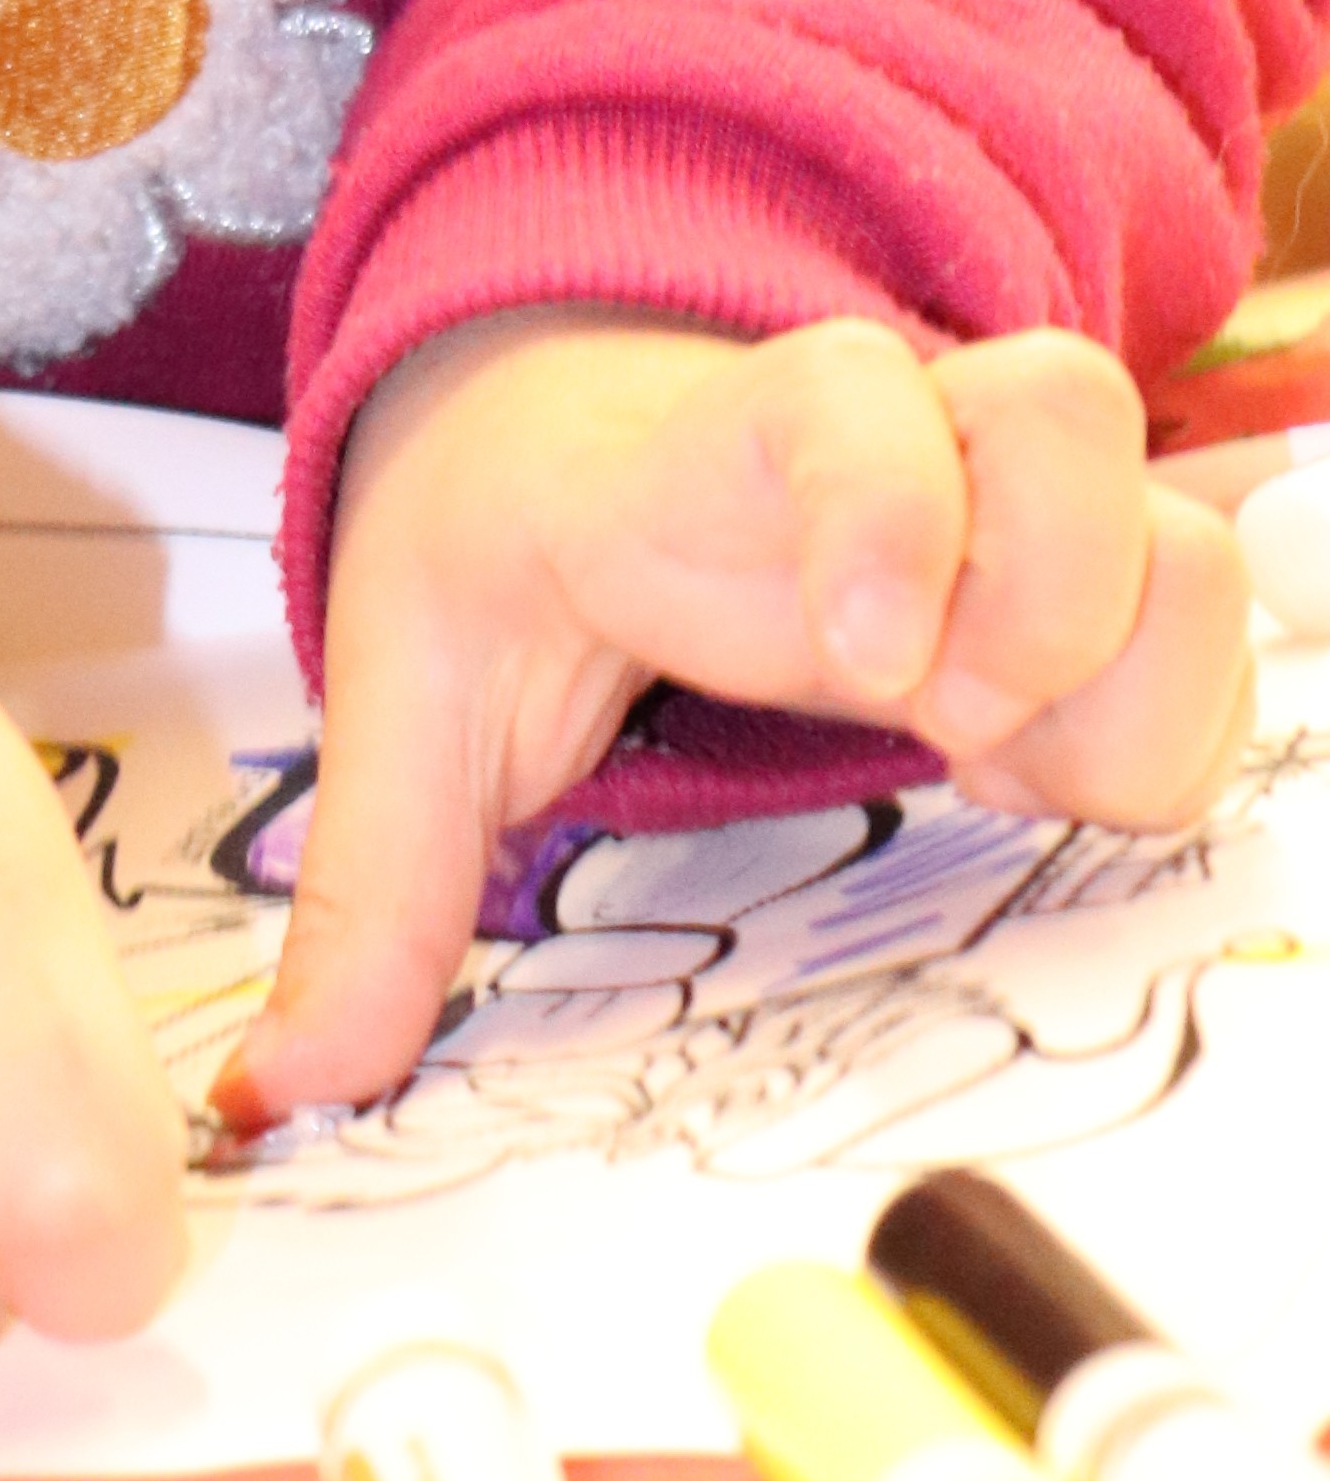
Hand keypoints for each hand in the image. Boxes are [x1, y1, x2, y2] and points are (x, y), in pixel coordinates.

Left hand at [226, 308, 1255, 1130]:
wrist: (555, 408)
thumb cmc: (504, 530)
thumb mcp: (411, 683)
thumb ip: (375, 886)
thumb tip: (288, 1085)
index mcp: (705, 454)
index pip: (842, 396)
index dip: (889, 503)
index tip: (871, 660)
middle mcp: (882, 449)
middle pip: (1061, 413)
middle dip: (1052, 595)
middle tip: (949, 737)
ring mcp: (988, 505)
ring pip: (1162, 527)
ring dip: (1125, 679)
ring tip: (993, 773)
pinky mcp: (1057, 582)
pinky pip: (1193, 630)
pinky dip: (1160, 724)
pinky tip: (1035, 784)